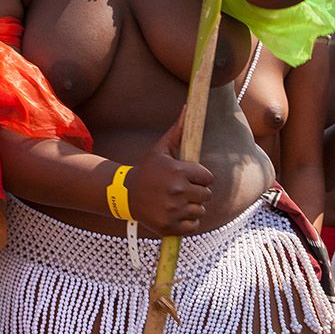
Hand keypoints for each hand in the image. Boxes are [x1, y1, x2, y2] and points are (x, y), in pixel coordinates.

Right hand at [126, 109, 213, 235]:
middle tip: (181, 190)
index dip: (200, 178)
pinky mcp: (170, 226)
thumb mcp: (161, 150)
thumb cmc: (147, 170)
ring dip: (192, 208)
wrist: (125, 195)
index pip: (208, 178)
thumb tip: (188, 107)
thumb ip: (178, 130)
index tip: (188, 178)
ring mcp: (173, 210)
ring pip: (201, 211)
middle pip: (207, 195)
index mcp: (178, 172)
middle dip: (197, 192)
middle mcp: (177, 191)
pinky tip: (175, 213)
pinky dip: (187, 222)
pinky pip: (193, 226)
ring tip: (177, 202)